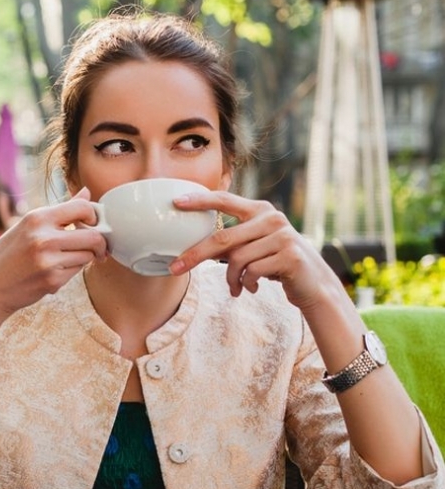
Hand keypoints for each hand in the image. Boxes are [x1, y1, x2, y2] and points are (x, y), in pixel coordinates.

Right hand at [0, 188, 107, 318]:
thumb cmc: (7, 255)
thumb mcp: (28, 226)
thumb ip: (60, 211)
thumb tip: (87, 193)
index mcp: (37, 218)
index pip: (82, 207)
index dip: (93, 215)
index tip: (91, 224)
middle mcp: (43, 237)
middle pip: (93, 236)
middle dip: (99, 242)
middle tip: (95, 247)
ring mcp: (49, 261)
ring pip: (88, 255)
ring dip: (84, 257)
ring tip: (67, 259)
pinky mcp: (52, 281)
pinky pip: (77, 271)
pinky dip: (71, 271)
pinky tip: (53, 272)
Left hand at [168, 191, 338, 310]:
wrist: (312, 283)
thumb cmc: (274, 262)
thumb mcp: (253, 245)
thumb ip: (230, 240)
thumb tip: (190, 247)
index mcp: (259, 210)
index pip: (224, 200)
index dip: (199, 200)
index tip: (176, 202)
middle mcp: (272, 219)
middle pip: (222, 238)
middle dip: (195, 255)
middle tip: (175, 268)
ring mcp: (283, 236)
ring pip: (236, 259)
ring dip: (230, 278)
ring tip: (235, 287)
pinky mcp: (290, 256)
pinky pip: (252, 272)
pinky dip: (245, 284)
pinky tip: (251, 288)